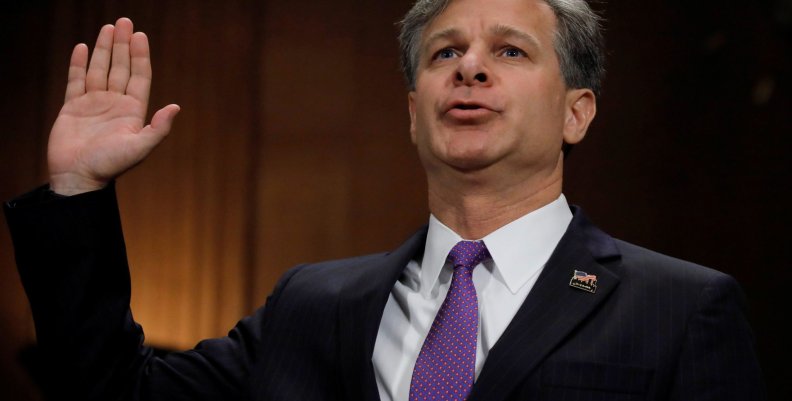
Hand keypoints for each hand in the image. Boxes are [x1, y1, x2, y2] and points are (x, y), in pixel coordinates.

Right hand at [48, 18, 179, 194]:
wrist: (78, 177)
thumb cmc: (110, 166)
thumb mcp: (140, 147)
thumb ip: (159, 128)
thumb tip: (176, 107)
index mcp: (132, 111)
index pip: (139, 76)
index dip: (140, 56)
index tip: (140, 35)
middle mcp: (115, 104)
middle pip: (120, 67)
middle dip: (122, 45)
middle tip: (124, 21)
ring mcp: (94, 104)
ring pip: (100, 70)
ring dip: (104, 49)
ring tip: (108, 28)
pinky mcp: (72, 108)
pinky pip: (76, 80)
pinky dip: (79, 63)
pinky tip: (84, 47)